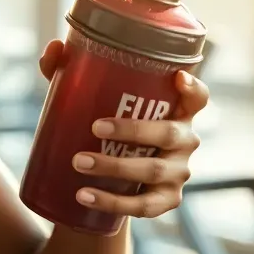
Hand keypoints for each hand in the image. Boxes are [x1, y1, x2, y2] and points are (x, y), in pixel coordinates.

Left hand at [38, 39, 208, 219]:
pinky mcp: (166, 201)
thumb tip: (55, 47)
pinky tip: (83, 195)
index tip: (178, 79)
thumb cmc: (106, 130)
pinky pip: (142, 205)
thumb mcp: (93, 102)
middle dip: (133, 130)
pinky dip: (111, 202)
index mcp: (176, 113)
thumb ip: (72, 73)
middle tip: (94, 127)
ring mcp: (178, 174)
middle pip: (170, 133)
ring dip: (115, 166)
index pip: (197, 98)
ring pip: (152, 170)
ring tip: (78, 162)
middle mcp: (185, 142)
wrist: (109, 182)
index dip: (194, 89)